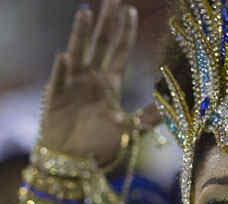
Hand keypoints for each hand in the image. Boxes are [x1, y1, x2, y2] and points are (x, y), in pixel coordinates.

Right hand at [39, 0, 160, 166]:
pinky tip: (65, 56)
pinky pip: (59, 80)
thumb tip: (172, 108)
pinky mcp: (56, 98)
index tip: (130, 10)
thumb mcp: (129, 132)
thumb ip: (148, 118)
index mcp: (109, 84)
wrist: (72, 164)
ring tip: (86, 13)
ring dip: (82, 34)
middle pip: (100, 43)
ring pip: (79, 53)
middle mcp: (91, 79)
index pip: (119, 51)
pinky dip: (62, 70)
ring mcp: (72, 85)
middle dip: (107, 20)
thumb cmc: (98, 148)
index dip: (125, 31)